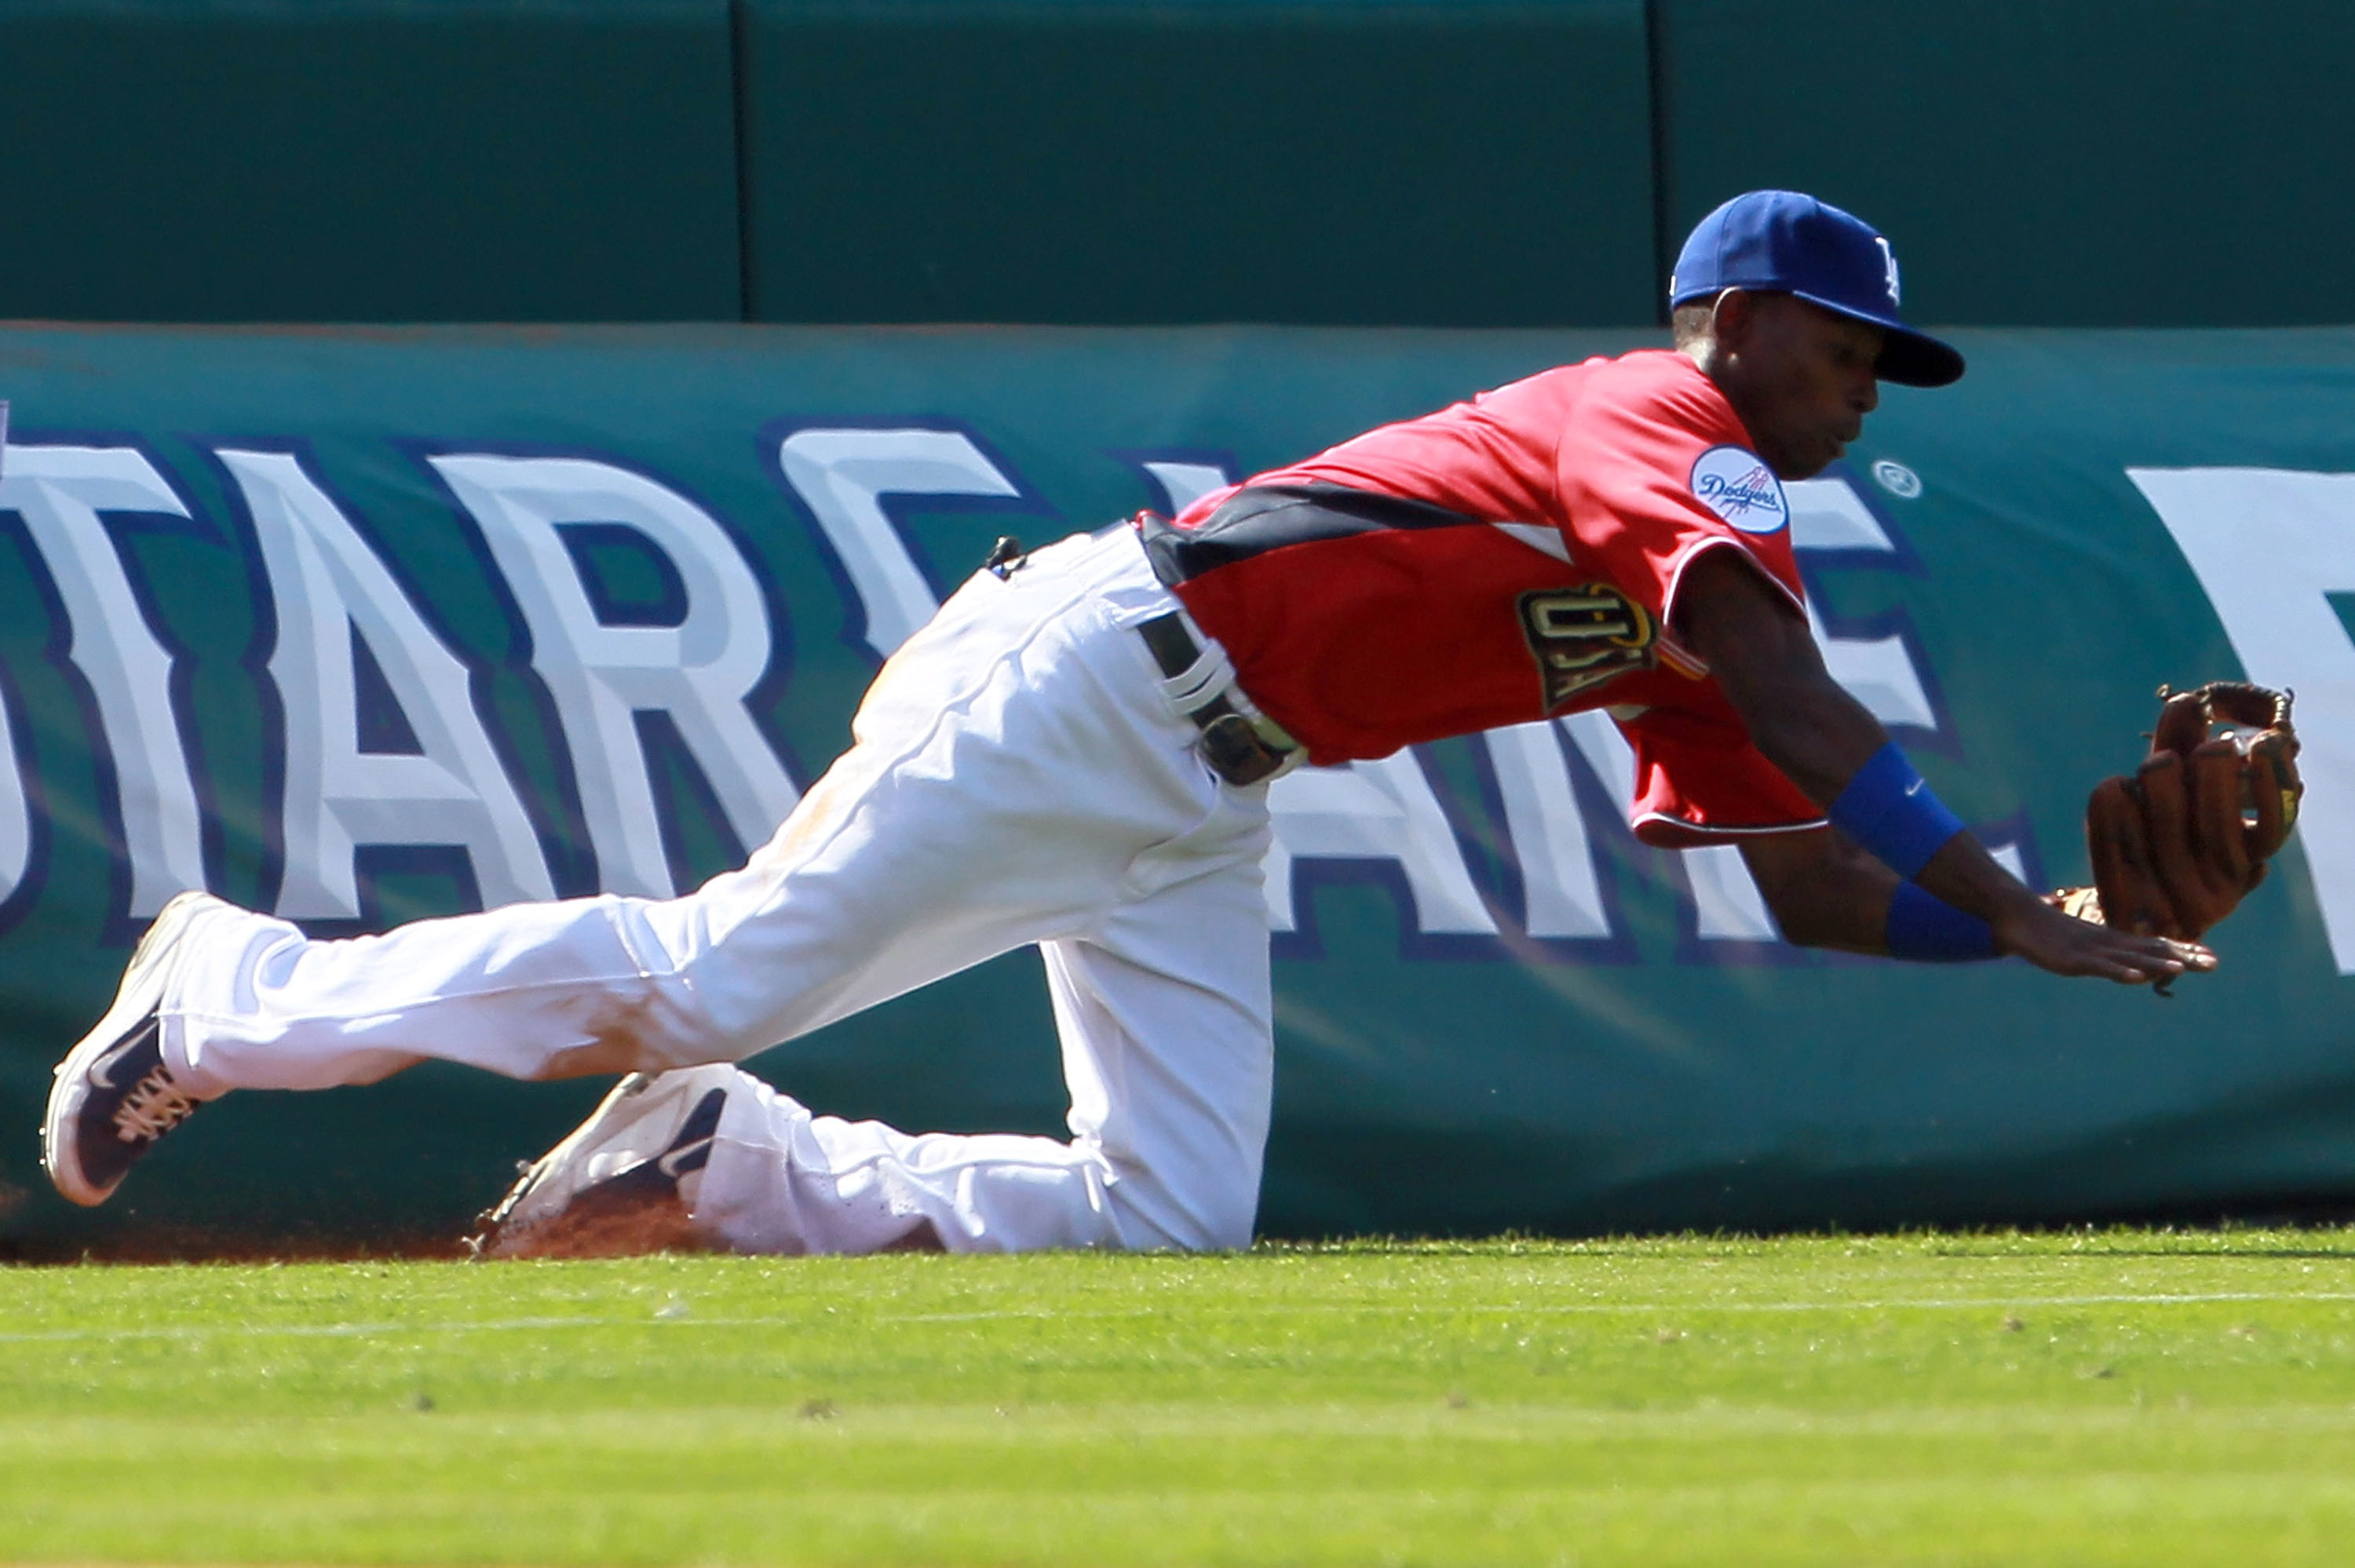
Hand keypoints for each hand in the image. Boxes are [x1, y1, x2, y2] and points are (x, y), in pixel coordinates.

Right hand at [1993, 895, 2215, 985]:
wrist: (2016, 915)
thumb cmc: (2047, 932)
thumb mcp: (2079, 946)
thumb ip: (2100, 955)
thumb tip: (2119, 962)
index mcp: (2113, 942)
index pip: (2154, 946)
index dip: (2182, 951)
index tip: (2211, 957)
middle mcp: (2109, 944)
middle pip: (2150, 952)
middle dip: (2182, 958)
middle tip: (2214, 963)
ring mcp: (2092, 951)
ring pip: (2130, 957)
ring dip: (2157, 962)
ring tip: (2183, 967)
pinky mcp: (2073, 959)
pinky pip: (2100, 967)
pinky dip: (2120, 970)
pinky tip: (2137, 976)